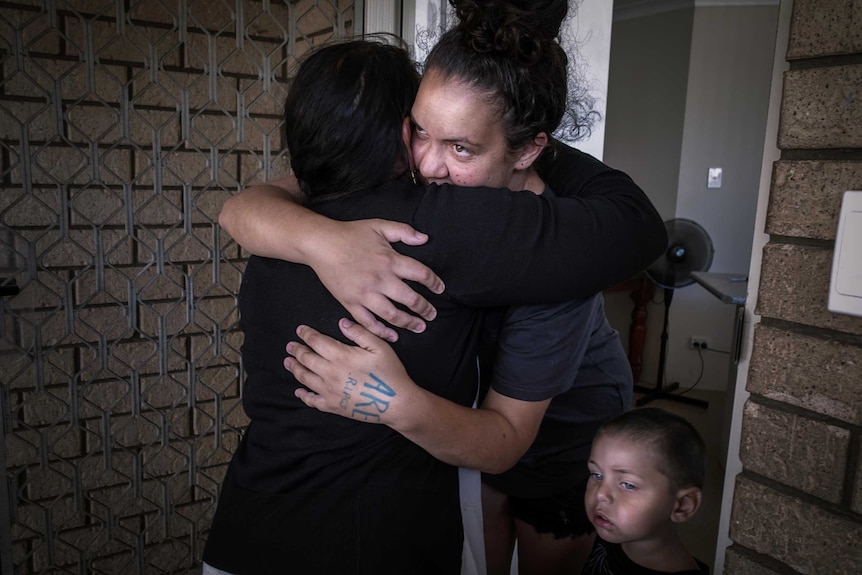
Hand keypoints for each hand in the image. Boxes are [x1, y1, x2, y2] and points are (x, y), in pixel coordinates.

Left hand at [286, 319, 416, 424]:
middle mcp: (330, 372)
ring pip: (305, 377)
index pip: (316, 341)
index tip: (300, 330)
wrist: (396, 402)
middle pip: (306, 358)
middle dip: (297, 350)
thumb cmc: (390, 372)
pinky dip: (303, 395)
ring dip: (295, 368)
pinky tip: (298, 391)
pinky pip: (312, 400)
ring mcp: (329, 390)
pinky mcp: (332, 405)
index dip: (306, 334)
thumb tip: (341, 322)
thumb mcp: (379, 346)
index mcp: (340, 355)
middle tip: (290, 346)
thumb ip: (359, 332)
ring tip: (288, 362)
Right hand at [310, 219, 444, 341]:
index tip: (440, 289)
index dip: (434, 283)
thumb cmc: (351, 234)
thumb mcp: (380, 225)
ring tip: (419, 327)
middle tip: (432, 315)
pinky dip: (382, 331)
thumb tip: (425, 239)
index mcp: (390, 260)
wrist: (321, 244)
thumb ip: (404, 231)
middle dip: (425, 309)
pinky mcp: (351, 303)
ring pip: (392, 315)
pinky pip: (368, 322)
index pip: (421, 274)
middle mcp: (380, 279)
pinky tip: (393, 336)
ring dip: (408, 323)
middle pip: (410, 299)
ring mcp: (365, 294)